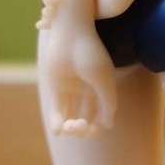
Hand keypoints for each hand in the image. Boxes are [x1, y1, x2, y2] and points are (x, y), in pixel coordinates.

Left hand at [41, 17, 116, 137]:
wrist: (70, 34)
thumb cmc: (90, 54)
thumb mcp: (104, 81)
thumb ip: (108, 103)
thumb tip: (108, 126)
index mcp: (103, 90)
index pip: (102, 117)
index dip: (99, 127)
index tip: (95, 126)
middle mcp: (87, 91)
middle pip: (87, 121)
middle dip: (84, 129)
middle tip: (80, 125)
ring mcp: (71, 90)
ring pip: (71, 118)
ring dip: (71, 128)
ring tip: (70, 126)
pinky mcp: (55, 88)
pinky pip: (57, 111)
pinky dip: (57, 123)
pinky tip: (59, 130)